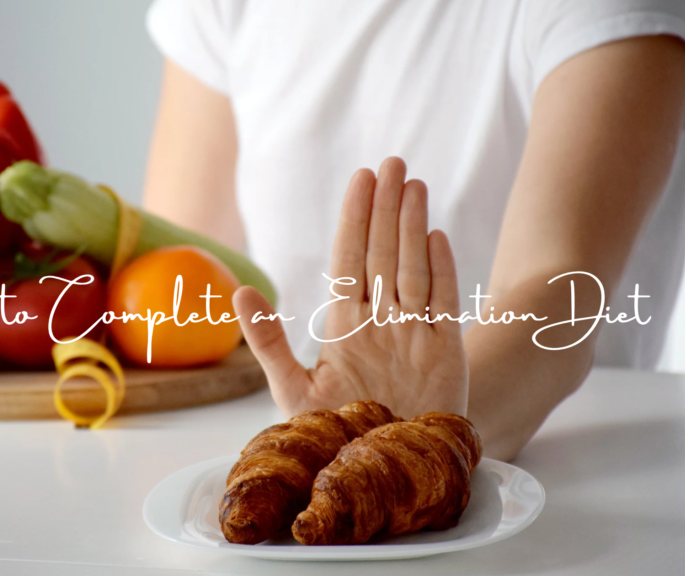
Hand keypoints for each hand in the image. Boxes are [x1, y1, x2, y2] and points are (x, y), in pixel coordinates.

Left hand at [233, 157, 467, 418]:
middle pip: (384, 254)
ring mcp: (413, 333)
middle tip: (391, 163)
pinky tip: (435, 236)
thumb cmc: (336, 435)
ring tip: (412, 185)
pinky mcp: (444, 352)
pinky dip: (441, 271)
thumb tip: (241, 293)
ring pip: (413, 268)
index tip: (360, 180)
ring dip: (412, 227)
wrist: (383, 471)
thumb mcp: (294, 391)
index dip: (355, 220)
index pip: (350, 261)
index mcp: (344, 326)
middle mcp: (380, 322)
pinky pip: (443, 303)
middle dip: (385, 209)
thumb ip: (268, 342)